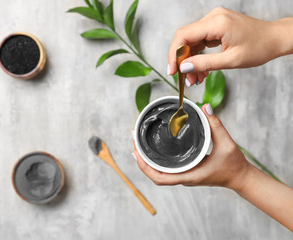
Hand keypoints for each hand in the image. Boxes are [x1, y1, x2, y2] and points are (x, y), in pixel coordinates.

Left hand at [133, 103, 250, 190]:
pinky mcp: (187, 172)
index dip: (144, 167)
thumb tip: (205, 107)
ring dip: (147, 161)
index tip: (135, 152)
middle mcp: (184, 177)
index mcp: (189, 175)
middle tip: (134, 141)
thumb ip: (216, 125)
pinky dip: (156, 162)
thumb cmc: (234, 165)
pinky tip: (153, 150)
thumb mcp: (227, 143)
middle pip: (155, 175)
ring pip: (159, 173)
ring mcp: (184, 176)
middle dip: (141, 161)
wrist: (241, 177)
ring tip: (139, 144)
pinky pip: (166, 170)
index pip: (160, 178)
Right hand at [167, 7, 287, 85]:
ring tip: (195, 78)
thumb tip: (184, 67)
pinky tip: (201, 69)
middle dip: (182, 60)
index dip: (174, 54)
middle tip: (186, 78)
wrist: (274, 39)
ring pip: (191, 41)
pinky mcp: (215, 26)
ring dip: (190, 60)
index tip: (173, 70)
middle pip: (185, 38)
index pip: (184, 36)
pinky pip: (199, 40)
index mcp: (217, 23)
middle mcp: (213, 17)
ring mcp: (214, 20)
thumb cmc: (259, 47)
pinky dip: (198, 55)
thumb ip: (205, 64)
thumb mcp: (230, 60)